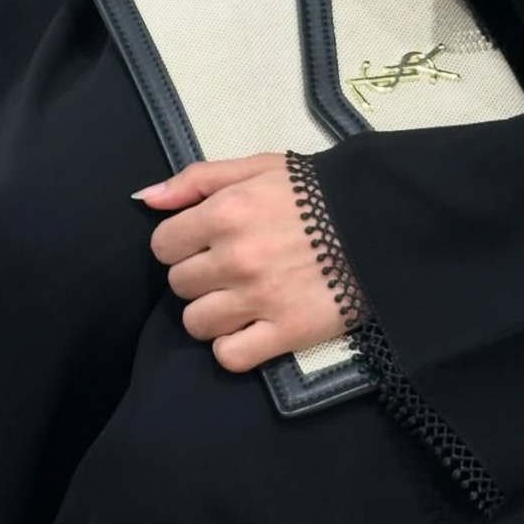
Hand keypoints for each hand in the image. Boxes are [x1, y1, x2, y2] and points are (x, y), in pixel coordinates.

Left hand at [135, 154, 346, 371]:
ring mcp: (260, 298)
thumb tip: (144, 199)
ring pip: (196, 323)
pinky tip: (251, 328)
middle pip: (179, 285)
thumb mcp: (255, 167)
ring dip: (212, 314)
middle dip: (199, 277)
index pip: (163, 245)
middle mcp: (235, 257)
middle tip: (230, 269)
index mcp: (225, 212)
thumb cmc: (314, 191)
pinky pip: (230, 356)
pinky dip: (234, 347)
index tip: (204, 244)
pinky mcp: (287, 331)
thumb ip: (196, 179)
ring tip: (240, 300)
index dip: (180, 245)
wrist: (379, 221)